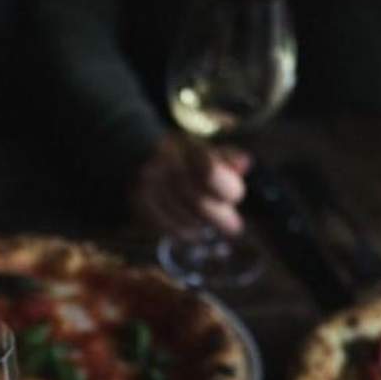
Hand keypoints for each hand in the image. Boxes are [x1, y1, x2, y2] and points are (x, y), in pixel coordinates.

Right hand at [129, 134, 250, 238]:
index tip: (235, 199)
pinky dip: (185, 233)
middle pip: (199, 203)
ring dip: (202, 226)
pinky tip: (192, 232)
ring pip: (185, 220)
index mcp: (186, 145)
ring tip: (207, 224)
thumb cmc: (181, 156)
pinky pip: (168, 228)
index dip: (228, 190)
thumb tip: (245, 164)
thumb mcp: (204, 148)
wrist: (136, 154)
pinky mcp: (138, 202)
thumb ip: (227, 157)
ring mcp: (149, 184)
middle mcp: (164, 163)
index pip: (211, 174)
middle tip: (233, 227)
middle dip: (221, 218)